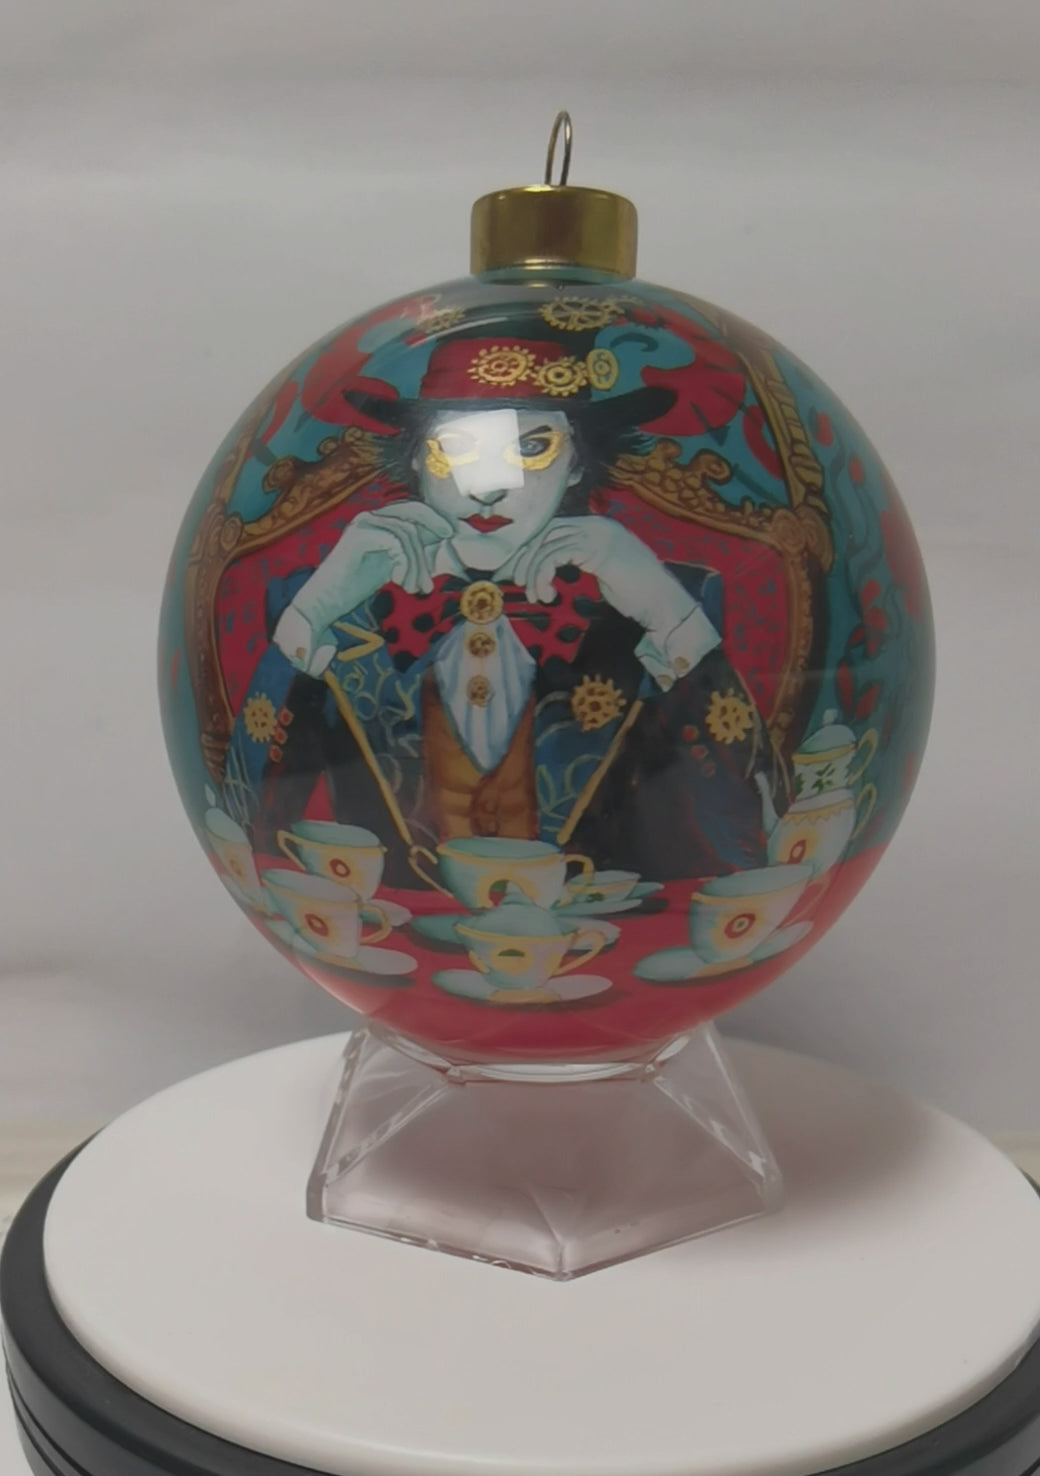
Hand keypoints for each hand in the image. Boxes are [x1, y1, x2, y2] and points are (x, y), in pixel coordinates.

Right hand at [274, 501, 452, 673]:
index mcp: (376, 523)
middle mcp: (369, 518)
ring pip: (407, 533)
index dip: (433, 517)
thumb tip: (438, 539)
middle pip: (412, 512)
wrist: (322, 602)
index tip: (449, 532)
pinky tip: (398, 583)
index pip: (410, 509)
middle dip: (432, 532)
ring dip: (416, 565)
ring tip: (413, 588)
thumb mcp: (389, 566)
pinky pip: (396, 542)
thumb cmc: (352, 587)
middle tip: (440, 554)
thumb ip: (408, 552)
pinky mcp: (359, 535)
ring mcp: (362, 524)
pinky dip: (404, 564)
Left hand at [504, 516, 694, 634]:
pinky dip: (542, 576)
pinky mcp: (594, 549)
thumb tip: (550, 565)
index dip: (532, 549)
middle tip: (515, 581)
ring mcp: (596, 534)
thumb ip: (582, 561)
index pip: (554, 528)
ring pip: (545, 545)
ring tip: (537, 596)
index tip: (518, 571)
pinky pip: (553, 556)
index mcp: (598, 527)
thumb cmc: (638, 594)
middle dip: (524, 557)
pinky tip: (547, 595)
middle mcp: (596, 525)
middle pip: (545, 532)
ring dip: (533, 573)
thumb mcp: (604, 572)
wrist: (662, 603)